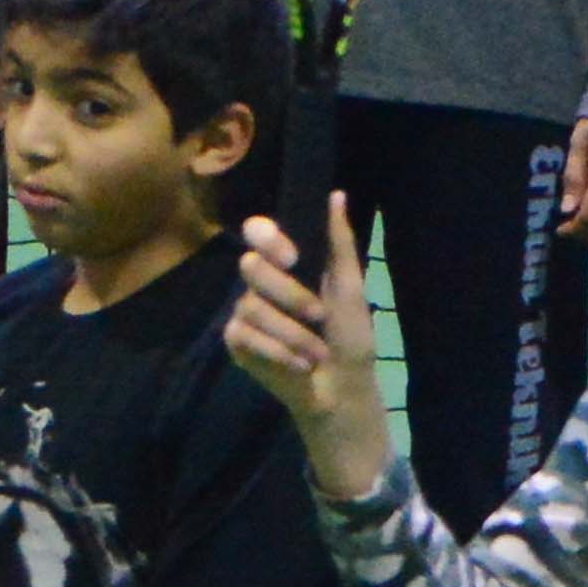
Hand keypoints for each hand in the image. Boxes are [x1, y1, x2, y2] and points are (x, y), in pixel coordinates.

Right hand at [228, 200, 393, 498]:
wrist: (343, 392)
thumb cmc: (351, 341)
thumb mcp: (351, 290)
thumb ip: (340, 244)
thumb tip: (336, 194)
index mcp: (287, 267)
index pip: (258, 233)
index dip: (267, 238)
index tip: (292, 258)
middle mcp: (260, 285)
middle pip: (250, 267)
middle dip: (290, 296)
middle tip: (318, 317)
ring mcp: (244, 313)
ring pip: (251, 306)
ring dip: (292, 334)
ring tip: (316, 354)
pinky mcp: (236, 341)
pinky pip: (245, 334)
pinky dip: (278, 352)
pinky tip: (297, 365)